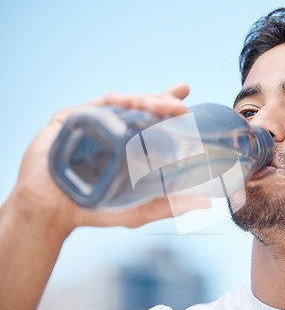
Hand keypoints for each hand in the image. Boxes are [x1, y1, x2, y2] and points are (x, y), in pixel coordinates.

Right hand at [9, 83, 211, 234]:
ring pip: (124, 103)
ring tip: (167, 106)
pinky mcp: (73, 119)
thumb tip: (206, 203)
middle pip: (141, 107)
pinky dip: (116, 102)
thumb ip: (170, 205)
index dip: (169, 107)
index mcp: (128, 144)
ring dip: (146, 100)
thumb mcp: (139, 208)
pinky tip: (131, 102)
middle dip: (163, 102)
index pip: (153, 121)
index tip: (187, 98)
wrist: (53, 211)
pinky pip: (97, 105)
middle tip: (181, 107)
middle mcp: (113, 130)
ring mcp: (94, 123)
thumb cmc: (94, 208)